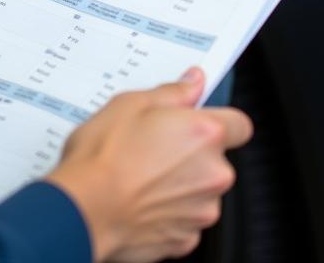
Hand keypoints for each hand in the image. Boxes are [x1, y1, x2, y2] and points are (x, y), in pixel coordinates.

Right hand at [47, 69, 252, 262]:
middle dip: (193, 153)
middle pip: (216, 159)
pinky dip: (169, 212)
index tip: (198, 120)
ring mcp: (201, 210)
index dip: (220, 121)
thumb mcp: (131, 104)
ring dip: (182, 183)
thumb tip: (192, 83)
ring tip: (142, 174)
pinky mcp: (185, 239)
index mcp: (205, 134)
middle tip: (155, 145)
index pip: (239, 124)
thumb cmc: (104, 157)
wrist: (84, 209)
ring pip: (202, 190)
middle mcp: (213, 174)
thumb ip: (172, 93)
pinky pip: (186, 220)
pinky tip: (141, 200)